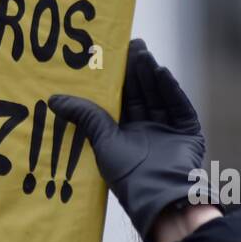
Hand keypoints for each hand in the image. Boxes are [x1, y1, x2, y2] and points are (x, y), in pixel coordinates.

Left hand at [49, 39, 216, 241]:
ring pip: (160, 96)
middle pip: (143, 94)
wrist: (157, 196)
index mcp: (127, 134)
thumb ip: (83, 115)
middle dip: (137, 71)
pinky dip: (172, 90)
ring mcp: (169, 132)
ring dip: (152, 75)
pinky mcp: (188, 134)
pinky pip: (179, 107)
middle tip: (133, 45)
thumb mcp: (100, 140)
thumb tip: (53, 99)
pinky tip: (162, 72)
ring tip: (144, 55)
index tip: (115, 54)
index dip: (120, 78)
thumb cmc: (126, 174)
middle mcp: (149, 131)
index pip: (124, 99)